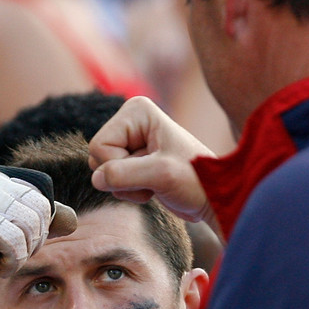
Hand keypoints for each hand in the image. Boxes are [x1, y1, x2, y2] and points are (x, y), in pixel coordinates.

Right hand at [0, 164, 76, 308]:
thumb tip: (71, 218)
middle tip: (7, 254)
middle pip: (40, 209)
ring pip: (30, 224)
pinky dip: (11, 262)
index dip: (38, 227)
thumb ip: (41, 222)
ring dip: (21, 253)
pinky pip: (14, 242)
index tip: (13, 243)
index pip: (41, 196)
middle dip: (32, 240)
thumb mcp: (15, 236)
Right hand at [88, 96, 216, 224]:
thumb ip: (124, 175)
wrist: (213, 197)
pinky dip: (131, 192)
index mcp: (136, 111)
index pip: (100, 146)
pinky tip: (153, 188)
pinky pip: (112, 182)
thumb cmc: (196, 181)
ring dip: (128, 187)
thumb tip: (96, 179)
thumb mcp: (161, 175)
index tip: (151, 168)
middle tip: (154, 178)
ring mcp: (130, 142)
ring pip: (103, 173)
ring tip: (155, 183)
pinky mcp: (133, 161)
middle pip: (97, 158)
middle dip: (123, 178)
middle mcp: (130, 121)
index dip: (119, 166)